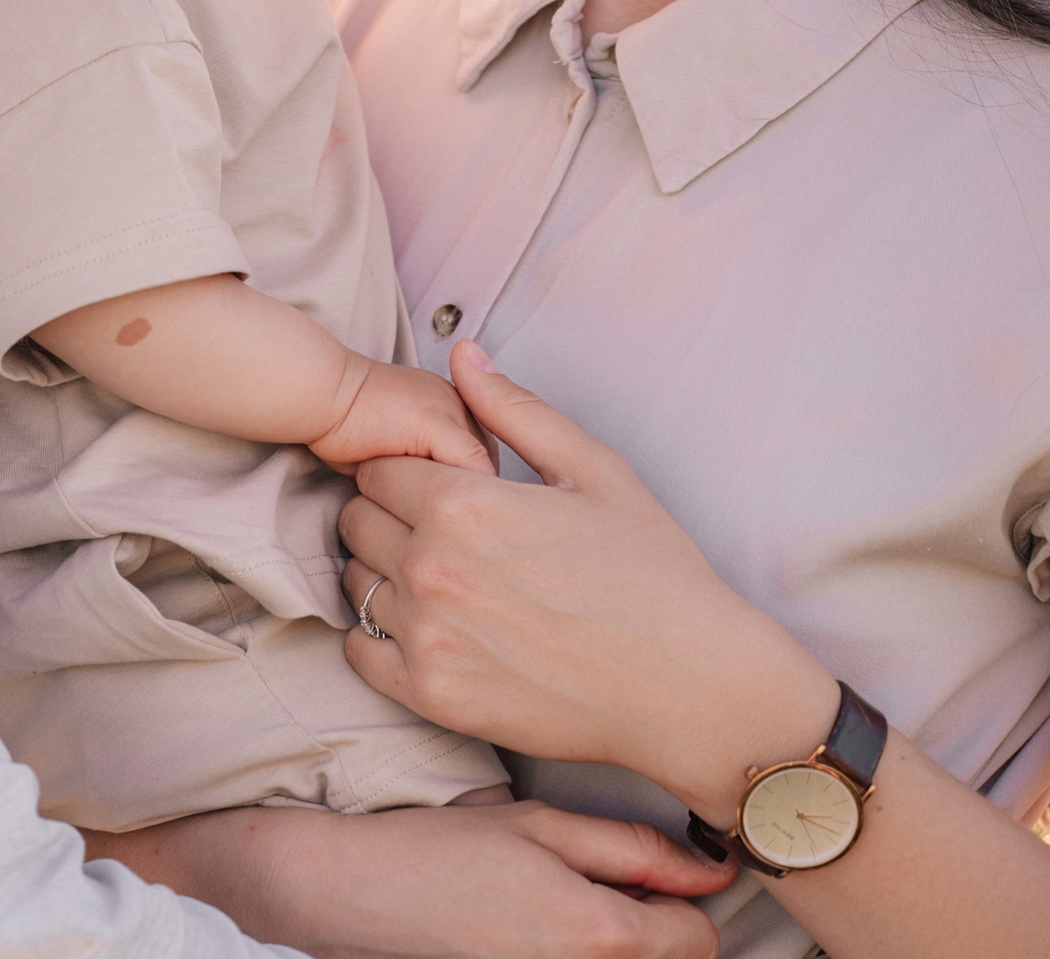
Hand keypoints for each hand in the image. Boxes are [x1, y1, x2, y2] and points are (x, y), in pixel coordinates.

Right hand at [87, 799, 730, 958]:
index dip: (688, 898)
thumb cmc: (435, 850)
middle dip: (656, 925)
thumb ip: (632, 849)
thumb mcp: (537, 826)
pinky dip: (571, 950)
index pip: (701, 937)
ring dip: (616, 939)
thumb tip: (711, 869)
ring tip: (564, 902)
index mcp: (599, 932)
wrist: (349, 892)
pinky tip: (533, 925)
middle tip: (611, 884)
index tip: (658, 874)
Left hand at [339, 341, 835, 818]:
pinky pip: (361, 652)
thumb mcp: (595, 472)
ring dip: (386, 577)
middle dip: (391, 520)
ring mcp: (426, 636)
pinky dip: (382, 639)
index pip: (377, 470)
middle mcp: (430, 568)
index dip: (408, 475)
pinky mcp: (431, 696)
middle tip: (446, 536)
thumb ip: (515, 410)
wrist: (693, 688)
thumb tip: (461, 354)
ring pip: (357, 585)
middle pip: (356, 523)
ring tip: (448, 583)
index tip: (442, 492)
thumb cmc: (655, 575)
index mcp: (462, 504)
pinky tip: (435, 631)